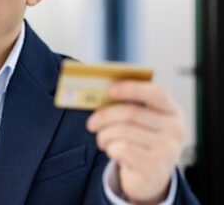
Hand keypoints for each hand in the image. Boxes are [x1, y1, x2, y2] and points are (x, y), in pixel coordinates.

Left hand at [86, 81, 184, 203]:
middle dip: (104, 117)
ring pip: (123, 132)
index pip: (156, 93)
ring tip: (102, 140)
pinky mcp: (155, 167)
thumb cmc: (140, 142)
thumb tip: (103, 95)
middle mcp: (175, 130)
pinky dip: (110, 149)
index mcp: (173, 112)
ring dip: (104, 135)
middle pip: (131, 113)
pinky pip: (121, 149)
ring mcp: (168, 150)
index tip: (110, 89)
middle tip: (91, 124)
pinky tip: (113, 152)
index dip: (132, 88)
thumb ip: (130, 107)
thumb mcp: (142, 123)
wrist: (149, 177)